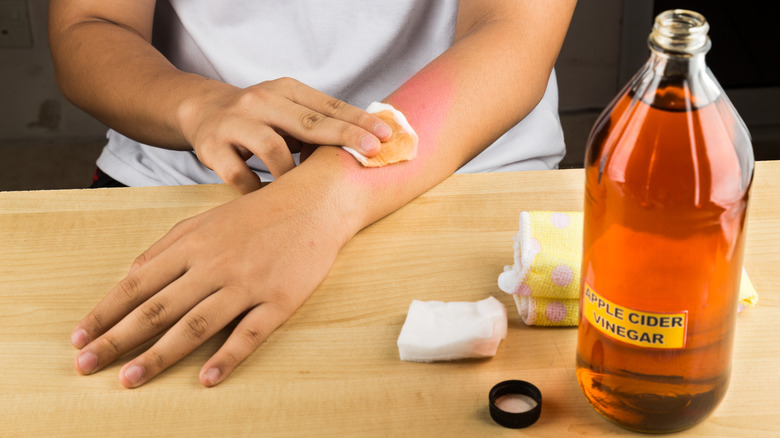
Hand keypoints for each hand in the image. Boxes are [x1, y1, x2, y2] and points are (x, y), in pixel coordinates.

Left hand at [70, 181, 348, 386]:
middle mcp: (214, 264)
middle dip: (117, 339)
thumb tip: (131, 273)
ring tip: (131, 379)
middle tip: (87, 366)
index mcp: (193, 245)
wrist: (314, 203)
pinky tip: (207, 379)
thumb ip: (168, 245)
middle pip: (158, 308)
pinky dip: (227, 357)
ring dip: (160, 355)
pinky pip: (249, 333)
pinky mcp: (279, 299)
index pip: (137, 283)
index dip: (105, 312)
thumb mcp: (207, 219)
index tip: (80, 337)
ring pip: (196, 324)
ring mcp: (247, 283)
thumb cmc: (257, 214)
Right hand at [178, 77, 391, 193]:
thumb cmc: (260, 117)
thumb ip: (318, 123)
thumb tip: (369, 146)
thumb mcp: (287, 109)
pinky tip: (269, 198)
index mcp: (286, 90)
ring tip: (310, 191)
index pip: (329, 106)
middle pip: (309, 122)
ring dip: (294, 172)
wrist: (201, 110)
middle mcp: (261, 101)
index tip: (387, 134)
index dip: (358, 120)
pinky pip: (239, 174)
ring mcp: (235, 123)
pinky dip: (257, 190)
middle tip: (373, 152)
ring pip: (272, 148)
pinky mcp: (212, 147)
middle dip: (344, 137)